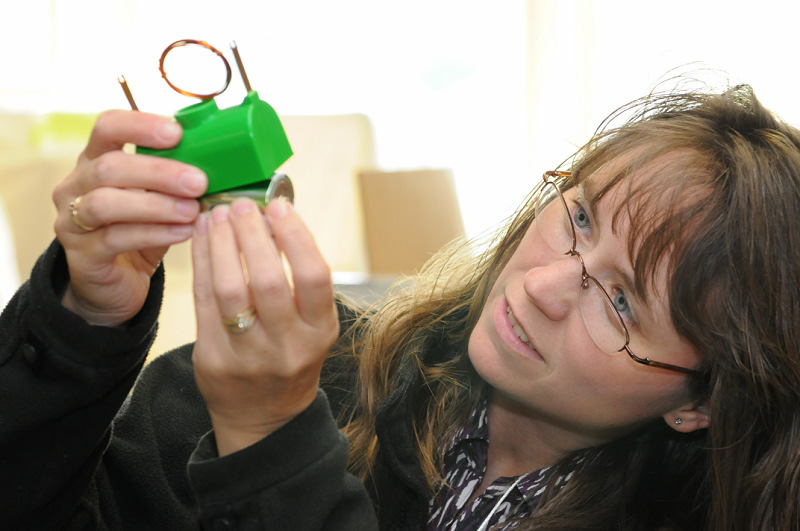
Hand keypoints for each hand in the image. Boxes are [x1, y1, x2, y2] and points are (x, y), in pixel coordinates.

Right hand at [52, 110, 206, 326]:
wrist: (116, 283)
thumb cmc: (142, 232)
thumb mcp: (158, 199)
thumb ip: (176, 181)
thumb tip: (223, 162)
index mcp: (96, 160)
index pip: (107, 126)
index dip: (140, 125)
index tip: (176, 133)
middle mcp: (77, 185)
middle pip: (109, 166)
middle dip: (159, 172)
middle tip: (198, 181)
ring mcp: (71, 220)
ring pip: (106, 203)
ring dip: (156, 204)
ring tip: (192, 210)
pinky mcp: (81, 254)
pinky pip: (115, 238)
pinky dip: (154, 233)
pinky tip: (183, 232)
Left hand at [191, 198, 338, 455]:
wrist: (264, 416)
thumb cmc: (291, 355)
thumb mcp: (312, 324)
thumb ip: (298, 278)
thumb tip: (273, 216)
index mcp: (320, 331)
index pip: (314, 277)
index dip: (296, 237)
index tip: (280, 206)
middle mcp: (287, 346)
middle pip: (268, 281)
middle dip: (252, 235)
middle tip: (242, 205)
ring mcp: (248, 356)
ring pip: (229, 290)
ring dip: (221, 245)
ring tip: (217, 215)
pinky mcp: (213, 359)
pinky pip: (202, 302)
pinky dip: (202, 263)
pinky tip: (202, 238)